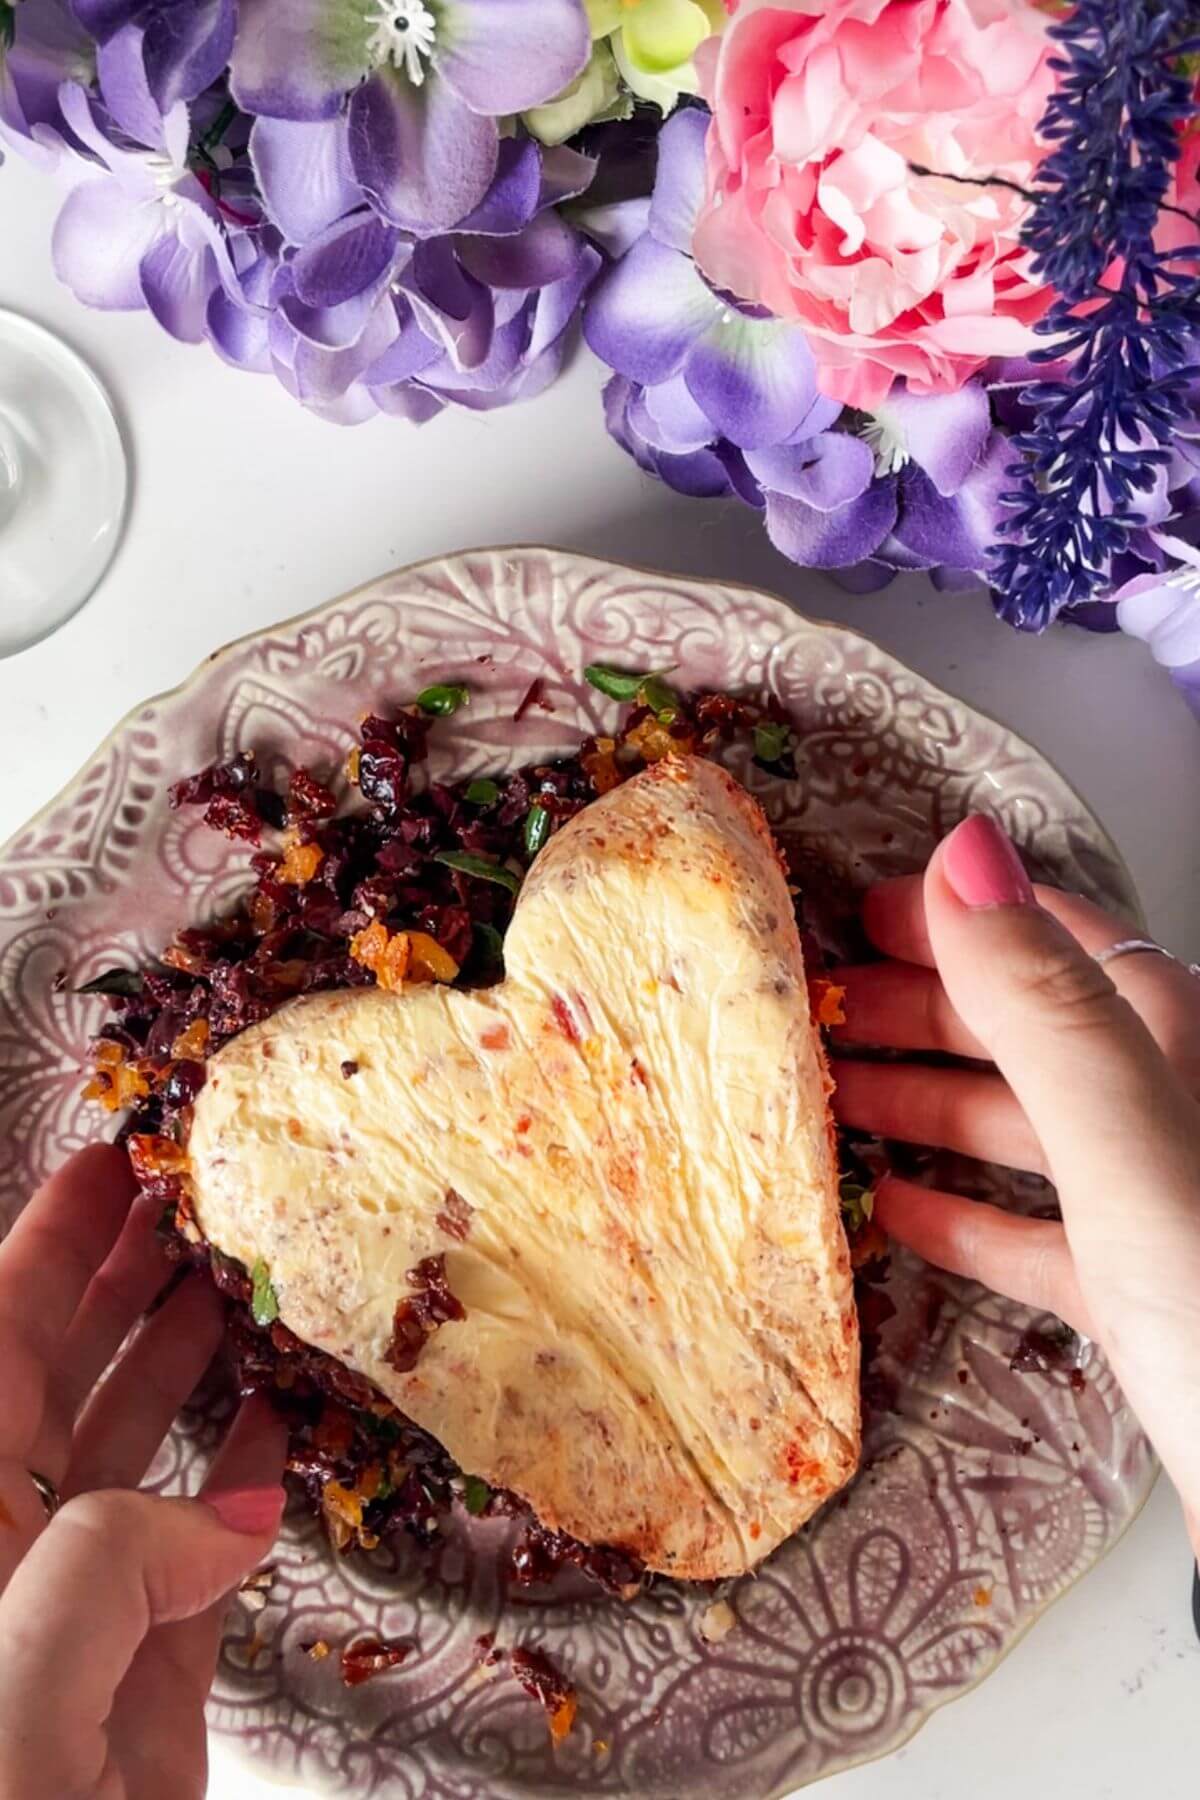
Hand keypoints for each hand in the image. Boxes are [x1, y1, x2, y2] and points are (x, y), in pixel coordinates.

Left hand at [0, 1146, 286, 1799]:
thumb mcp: (13, 1684)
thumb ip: (102, 1565)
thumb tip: (215, 1508)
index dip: (44, 1247)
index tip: (107, 1162)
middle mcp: (8, 1552)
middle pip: (61, 1378)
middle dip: (127, 1281)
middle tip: (198, 1198)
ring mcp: (81, 1615)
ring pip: (138, 1453)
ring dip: (195, 1363)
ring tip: (251, 1281)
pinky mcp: (151, 1684)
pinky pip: (201, 1553)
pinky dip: (244, 1477)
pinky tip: (280, 1417)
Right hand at [829, 815, 1199, 1556]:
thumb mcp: (1127, 1146)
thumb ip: (1045, 1005)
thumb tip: (966, 853)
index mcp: (1176, 1048)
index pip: (1059, 944)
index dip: (962, 919)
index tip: (865, 912)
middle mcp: (1171, 1113)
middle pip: (1031, 1033)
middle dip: (923, 1011)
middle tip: (822, 1008)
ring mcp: (1161, 1209)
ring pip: (1027, 1130)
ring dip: (928, 1106)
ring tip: (834, 1098)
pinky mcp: (1145, 1300)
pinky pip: (1039, 1236)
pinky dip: (967, 1217)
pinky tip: (903, 1212)